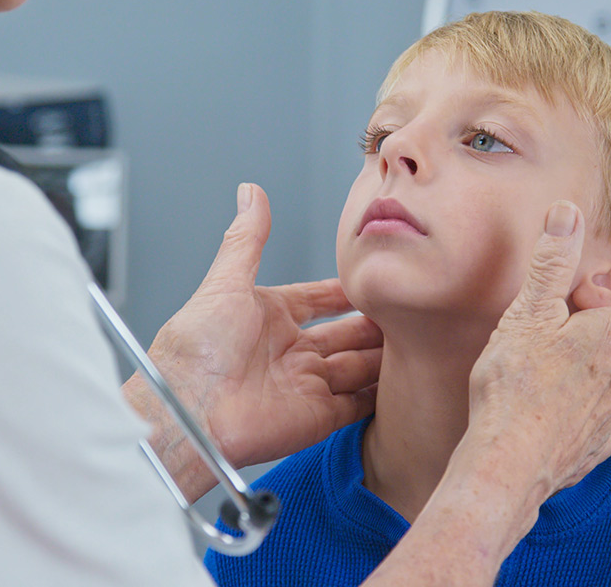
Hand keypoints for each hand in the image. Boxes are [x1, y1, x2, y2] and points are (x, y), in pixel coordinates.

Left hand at [123, 184, 380, 497]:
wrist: (191, 410)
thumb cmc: (197, 348)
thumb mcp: (226, 282)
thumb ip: (247, 238)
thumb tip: (250, 192)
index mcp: (268, 318)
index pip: (319, 299)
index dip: (347, 290)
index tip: (376, 278)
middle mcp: (289, 351)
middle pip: (346, 334)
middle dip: (375, 323)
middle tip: (408, 309)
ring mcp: (305, 385)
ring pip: (358, 367)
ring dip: (384, 356)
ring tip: (420, 339)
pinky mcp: (317, 418)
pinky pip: (357, 405)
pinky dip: (380, 396)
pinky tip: (404, 382)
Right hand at [464, 200, 610, 503]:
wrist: (506, 461)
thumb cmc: (513, 385)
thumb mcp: (527, 313)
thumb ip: (550, 263)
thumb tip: (568, 212)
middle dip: (610, 340)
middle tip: (575, 331)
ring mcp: (609, 417)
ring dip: (596, 377)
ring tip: (555, 374)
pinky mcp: (593, 448)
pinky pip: (610, 428)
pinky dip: (604, 420)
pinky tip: (593, 422)